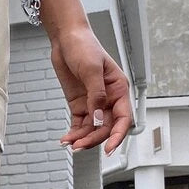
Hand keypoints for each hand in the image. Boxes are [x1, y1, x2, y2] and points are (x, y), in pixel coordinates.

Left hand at [49, 23, 133, 155]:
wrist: (66, 39)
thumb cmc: (84, 47)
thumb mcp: (91, 70)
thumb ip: (96, 96)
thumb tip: (98, 118)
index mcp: (119, 90)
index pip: (123, 118)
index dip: (117, 135)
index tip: (110, 149)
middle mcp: (108, 99)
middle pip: (106, 127)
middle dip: (94, 139)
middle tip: (80, 146)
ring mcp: (93, 103)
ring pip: (92, 128)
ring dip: (82, 138)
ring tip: (70, 144)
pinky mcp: (80, 104)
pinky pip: (79, 124)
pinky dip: (74, 133)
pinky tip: (66, 139)